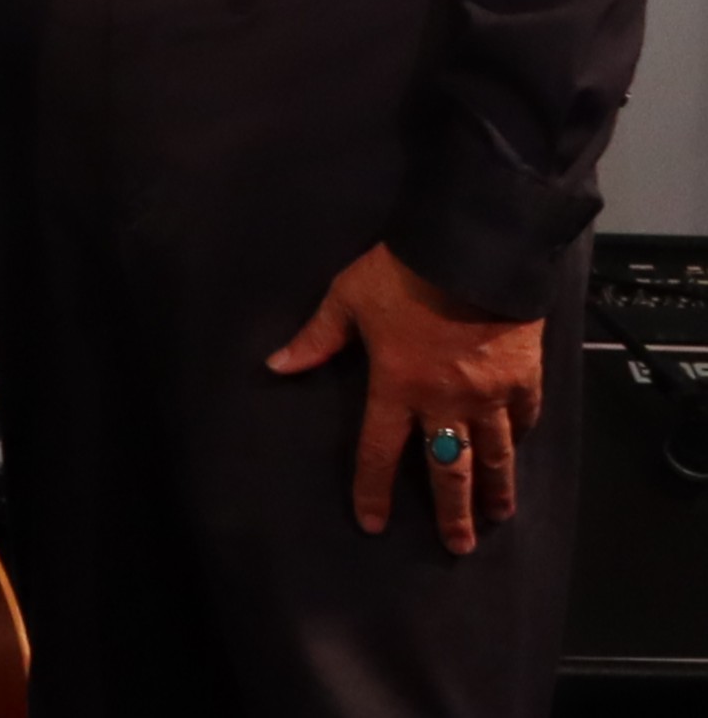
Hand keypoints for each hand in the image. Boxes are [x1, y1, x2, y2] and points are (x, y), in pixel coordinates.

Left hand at [269, 243, 545, 555]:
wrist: (473, 254)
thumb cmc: (402, 274)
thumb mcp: (347, 299)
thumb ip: (316, 338)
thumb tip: (276, 366)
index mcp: (396, 387)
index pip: (378, 452)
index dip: (372, 490)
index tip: (372, 523)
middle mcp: (445, 402)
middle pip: (448, 470)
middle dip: (452, 513)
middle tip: (457, 546)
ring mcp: (489, 395)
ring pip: (496, 455)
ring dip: (496, 489)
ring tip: (497, 516)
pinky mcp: (524, 379)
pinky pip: (524, 418)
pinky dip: (521, 437)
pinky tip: (520, 452)